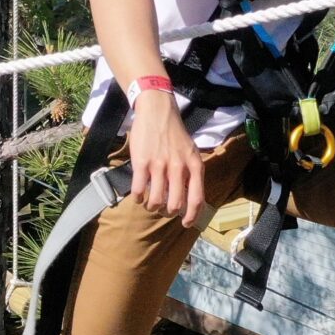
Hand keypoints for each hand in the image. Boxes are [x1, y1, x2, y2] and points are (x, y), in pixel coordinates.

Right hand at [128, 92, 205, 226]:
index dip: (191, 217)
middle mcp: (178, 167)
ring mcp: (159, 165)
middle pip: (174, 205)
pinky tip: (138, 196)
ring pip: (156, 201)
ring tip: (150, 202)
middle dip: (168, 213)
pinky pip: (139, 191)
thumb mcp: (191, 152)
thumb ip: (192, 174)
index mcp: (194, 166)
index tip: (185, 223)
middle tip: (163, 210)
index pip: (196, 200)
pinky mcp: (142, 162)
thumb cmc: (175, 133)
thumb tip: (190, 199)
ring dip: (152, 207)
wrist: (158, 111)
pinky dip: (138, 198)